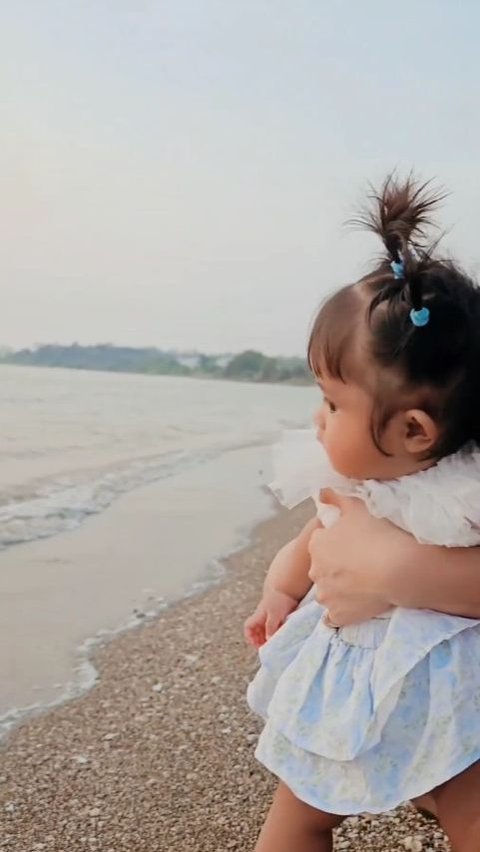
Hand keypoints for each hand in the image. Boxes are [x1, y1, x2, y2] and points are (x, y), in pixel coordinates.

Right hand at [244, 589, 298, 647]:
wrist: (287, 589)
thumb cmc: (279, 600)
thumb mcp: (275, 614)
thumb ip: (271, 627)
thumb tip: (268, 640)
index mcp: (258, 616)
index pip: (248, 627)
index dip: (249, 636)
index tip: (256, 644)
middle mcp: (262, 618)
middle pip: (255, 632)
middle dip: (259, 640)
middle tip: (267, 647)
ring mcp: (269, 618)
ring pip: (264, 631)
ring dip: (267, 638)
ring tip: (273, 644)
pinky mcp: (277, 618)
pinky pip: (273, 628)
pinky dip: (274, 634)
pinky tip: (280, 637)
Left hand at [308, 490, 412, 625]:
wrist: (400, 569)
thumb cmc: (378, 533)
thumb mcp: (357, 506)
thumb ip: (335, 497)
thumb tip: (320, 492)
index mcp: (316, 544)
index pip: (321, 541)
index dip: (338, 541)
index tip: (355, 542)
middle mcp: (315, 571)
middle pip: (323, 566)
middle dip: (336, 565)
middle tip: (362, 561)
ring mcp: (326, 596)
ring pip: (328, 591)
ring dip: (339, 588)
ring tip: (364, 582)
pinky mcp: (338, 616)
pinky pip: (335, 615)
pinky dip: (344, 610)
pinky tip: (358, 603)